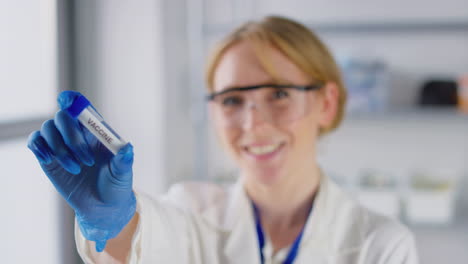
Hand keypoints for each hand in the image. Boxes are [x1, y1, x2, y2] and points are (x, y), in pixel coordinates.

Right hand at [27, 91, 135, 251]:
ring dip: (59, 148)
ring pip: (48, 128)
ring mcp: (61, 144)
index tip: (67, 102)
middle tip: (86, 161)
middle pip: (63, 116)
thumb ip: (124, 161)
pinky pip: (35, 141)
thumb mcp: (123, 174)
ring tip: (75, 169)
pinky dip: (38, 146)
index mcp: (97, 131)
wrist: (102, 207)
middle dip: (71, 136)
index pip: (83, 108)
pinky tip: (49, 159)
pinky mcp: (48, 158)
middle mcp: (77, 134)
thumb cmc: (116, 186)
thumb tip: (127, 148)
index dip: (73, 100)